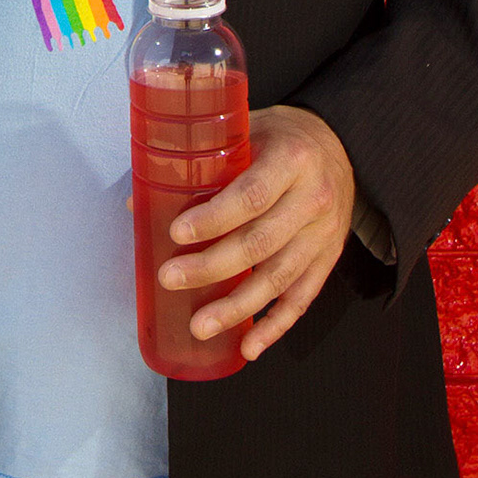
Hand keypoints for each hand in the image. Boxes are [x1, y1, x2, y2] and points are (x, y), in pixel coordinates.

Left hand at [158, 104, 355, 361]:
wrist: (340, 145)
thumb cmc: (278, 137)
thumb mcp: (244, 130)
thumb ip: (197, 161)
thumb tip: (138, 203)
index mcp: (291, 159)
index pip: (251, 195)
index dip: (213, 218)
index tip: (176, 233)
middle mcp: (313, 199)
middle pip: (261, 243)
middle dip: (212, 267)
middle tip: (171, 278)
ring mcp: (324, 234)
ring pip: (280, 278)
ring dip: (237, 307)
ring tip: (200, 326)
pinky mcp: (329, 258)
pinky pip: (302, 298)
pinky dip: (275, 326)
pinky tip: (249, 347)